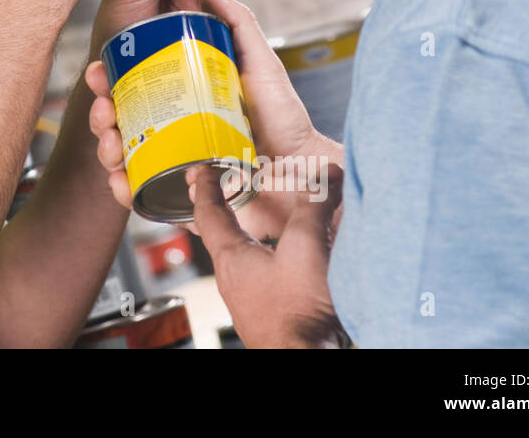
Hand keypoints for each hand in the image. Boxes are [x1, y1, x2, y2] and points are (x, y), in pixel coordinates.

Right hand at [85, 0, 339, 238]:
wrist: (304, 173)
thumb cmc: (284, 117)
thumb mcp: (260, 62)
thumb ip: (236, 21)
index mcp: (182, 98)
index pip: (133, 86)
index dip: (107, 78)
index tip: (97, 69)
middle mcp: (171, 130)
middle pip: (119, 120)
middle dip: (100, 114)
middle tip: (103, 109)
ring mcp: (172, 163)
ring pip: (122, 156)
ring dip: (105, 149)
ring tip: (112, 144)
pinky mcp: (179, 196)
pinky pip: (141, 194)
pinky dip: (122, 189)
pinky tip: (122, 181)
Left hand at [189, 163, 345, 347]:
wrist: (304, 360)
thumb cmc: (296, 315)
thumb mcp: (307, 248)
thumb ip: (315, 207)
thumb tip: (327, 174)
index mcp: (231, 257)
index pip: (206, 211)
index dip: (204, 185)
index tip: (201, 169)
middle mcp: (232, 277)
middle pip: (219, 232)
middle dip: (223, 205)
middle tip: (227, 185)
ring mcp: (248, 297)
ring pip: (241, 253)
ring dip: (248, 231)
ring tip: (261, 217)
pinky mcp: (267, 310)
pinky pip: (261, 273)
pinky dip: (268, 254)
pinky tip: (290, 259)